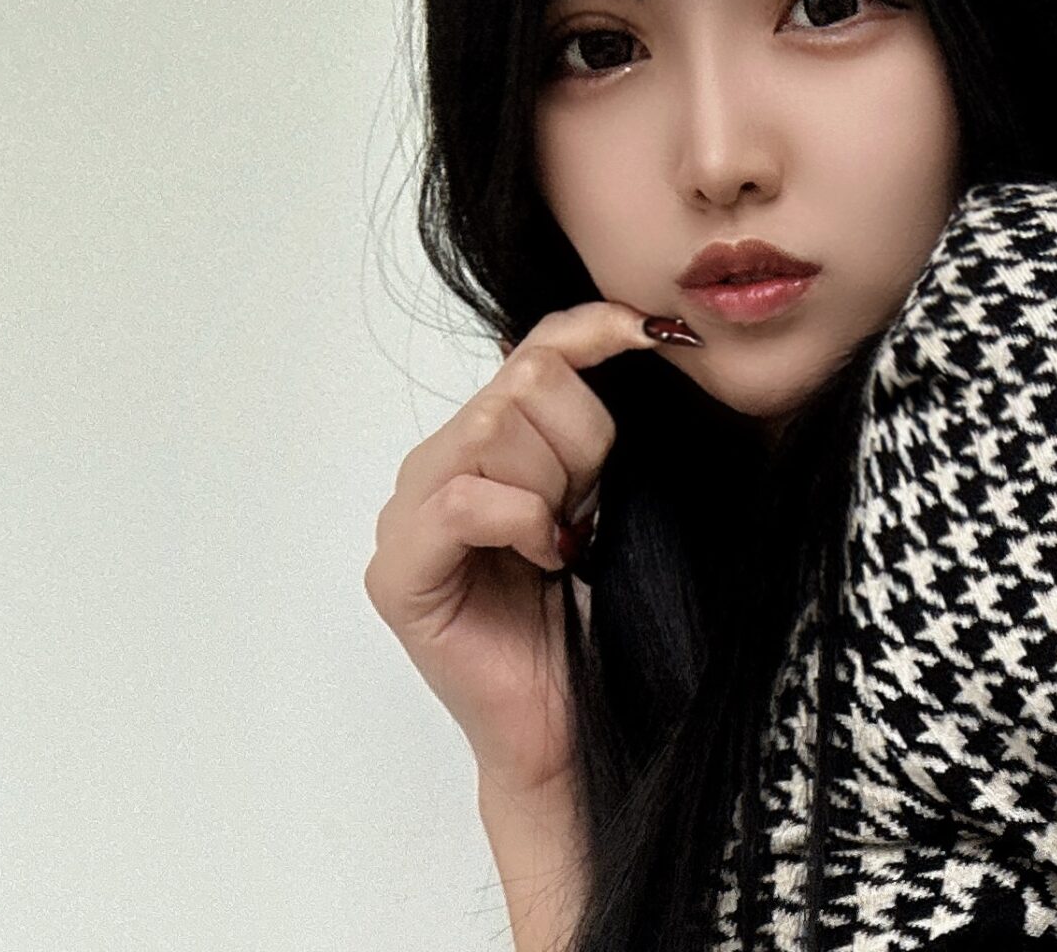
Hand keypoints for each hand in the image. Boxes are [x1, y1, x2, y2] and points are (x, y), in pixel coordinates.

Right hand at [363, 300, 701, 798]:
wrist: (575, 726)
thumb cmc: (599, 617)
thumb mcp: (613, 497)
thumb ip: (596, 424)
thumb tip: (632, 335)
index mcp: (486, 440)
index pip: (533, 346)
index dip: (593, 330)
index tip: (658, 336)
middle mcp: (436, 465)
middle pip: (524, 382)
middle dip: (584, 443)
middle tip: (590, 514)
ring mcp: (407, 516)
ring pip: (493, 429)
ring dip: (555, 485)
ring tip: (563, 544)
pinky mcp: (399, 571)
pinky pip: (465, 501)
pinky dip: (523, 521)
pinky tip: (547, 559)